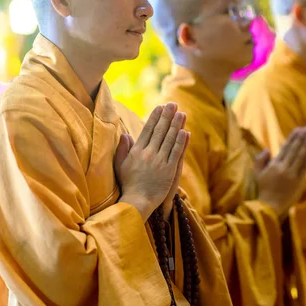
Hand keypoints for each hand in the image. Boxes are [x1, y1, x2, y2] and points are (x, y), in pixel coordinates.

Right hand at [114, 103, 189, 220]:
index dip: (154, 117)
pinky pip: (176, 152)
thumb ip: (122, 149)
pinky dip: (181, 141)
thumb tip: (125, 134)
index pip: (147, 130)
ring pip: (169, 139)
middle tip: (173, 104)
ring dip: (176, 125)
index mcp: (136, 151)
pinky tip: (185, 131)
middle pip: (160, 131)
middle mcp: (148, 154)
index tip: (160, 107)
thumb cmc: (128, 184)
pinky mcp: (169, 170)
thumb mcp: (120, 165)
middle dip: (167, 116)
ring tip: (181, 113)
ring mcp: (159, 161)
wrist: (137, 201)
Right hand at [256, 126, 305, 217]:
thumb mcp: (257, 174)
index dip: (293, 137)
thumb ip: (260, 160)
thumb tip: (268, 149)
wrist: (270, 206)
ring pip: (301, 156)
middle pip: (294, 149)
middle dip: (301, 138)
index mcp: (274, 165)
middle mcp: (284, 168)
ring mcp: (292, 175)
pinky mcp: (299, 182)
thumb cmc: (263, 189)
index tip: (298, 129)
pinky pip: (305, 167)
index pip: (285, 147)